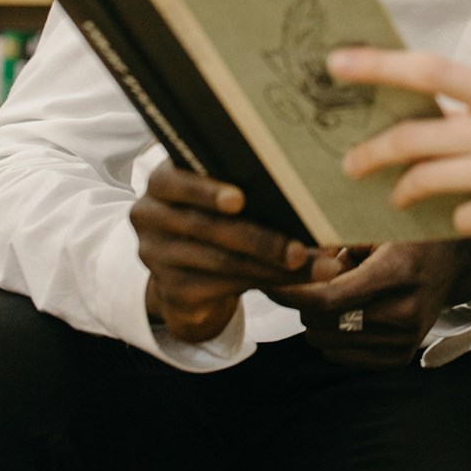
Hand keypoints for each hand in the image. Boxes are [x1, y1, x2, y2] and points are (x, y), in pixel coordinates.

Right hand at [132, 160, 309, 345]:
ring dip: (274, 267)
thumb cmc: (216, 216)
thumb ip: (245, 184)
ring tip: (319, 267)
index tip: (239, 200)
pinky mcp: (173, 289)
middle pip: (207, 228)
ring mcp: (158, 257)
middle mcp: (151, 217)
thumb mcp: (219, 196)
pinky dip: (271, 281)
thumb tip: (308, 184)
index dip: (205, 191)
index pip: (174, 181)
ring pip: (223, 262)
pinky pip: (227, 286)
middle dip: (260, 239)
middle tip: (300, 250)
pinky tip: (301, 278)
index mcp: (162, 182)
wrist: (187, 271)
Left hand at [269, 238, 470, 367]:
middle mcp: (406, 310)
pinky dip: (334, 336)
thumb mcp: (377, 225)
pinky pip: (342, 356)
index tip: (268, 282)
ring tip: (339, 291)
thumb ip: (334, 243)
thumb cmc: (409, 235)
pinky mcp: (402, 356)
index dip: (292, 294)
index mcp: (400, 270)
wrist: (454, 264)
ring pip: (328, 341)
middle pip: (324, 323)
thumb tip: (286, 258)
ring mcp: (406, 338)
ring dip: (319, 319)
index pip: (330, 298)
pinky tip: (349, 311)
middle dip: (306, 302)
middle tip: (311, 278)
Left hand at [329, 48, 470, 246]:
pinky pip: (456, 217)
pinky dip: (454, 219)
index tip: (338, 62)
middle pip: (415, 133)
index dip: (380, 66)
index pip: (432, 70)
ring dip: (403, 190)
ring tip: (397, 197)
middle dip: (373, 150)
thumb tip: (420, 114)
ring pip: (425, 178)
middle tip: (350, 162)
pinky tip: (468, 217)